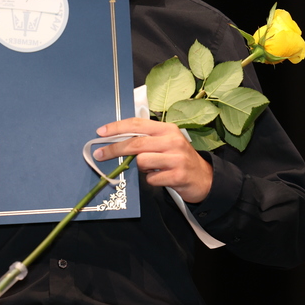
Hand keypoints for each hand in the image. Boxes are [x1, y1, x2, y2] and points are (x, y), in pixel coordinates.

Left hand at [93, 117, 212, 203]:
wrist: (205, 178)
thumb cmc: (179, 159)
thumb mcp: (166, 143)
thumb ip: (146, 139)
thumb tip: (116, 139)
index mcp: (167, 129)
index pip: (137, 124)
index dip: (117, 127)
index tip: (101, 132)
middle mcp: (172, 141)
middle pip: (135, 143)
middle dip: (113, 149)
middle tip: (100, 155)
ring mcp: (176, 158)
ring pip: (141, 161)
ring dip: (140, 168)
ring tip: (150, 169)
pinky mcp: (178, 175)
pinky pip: (151, 178)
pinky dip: (151, 180)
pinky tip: (160, 177)